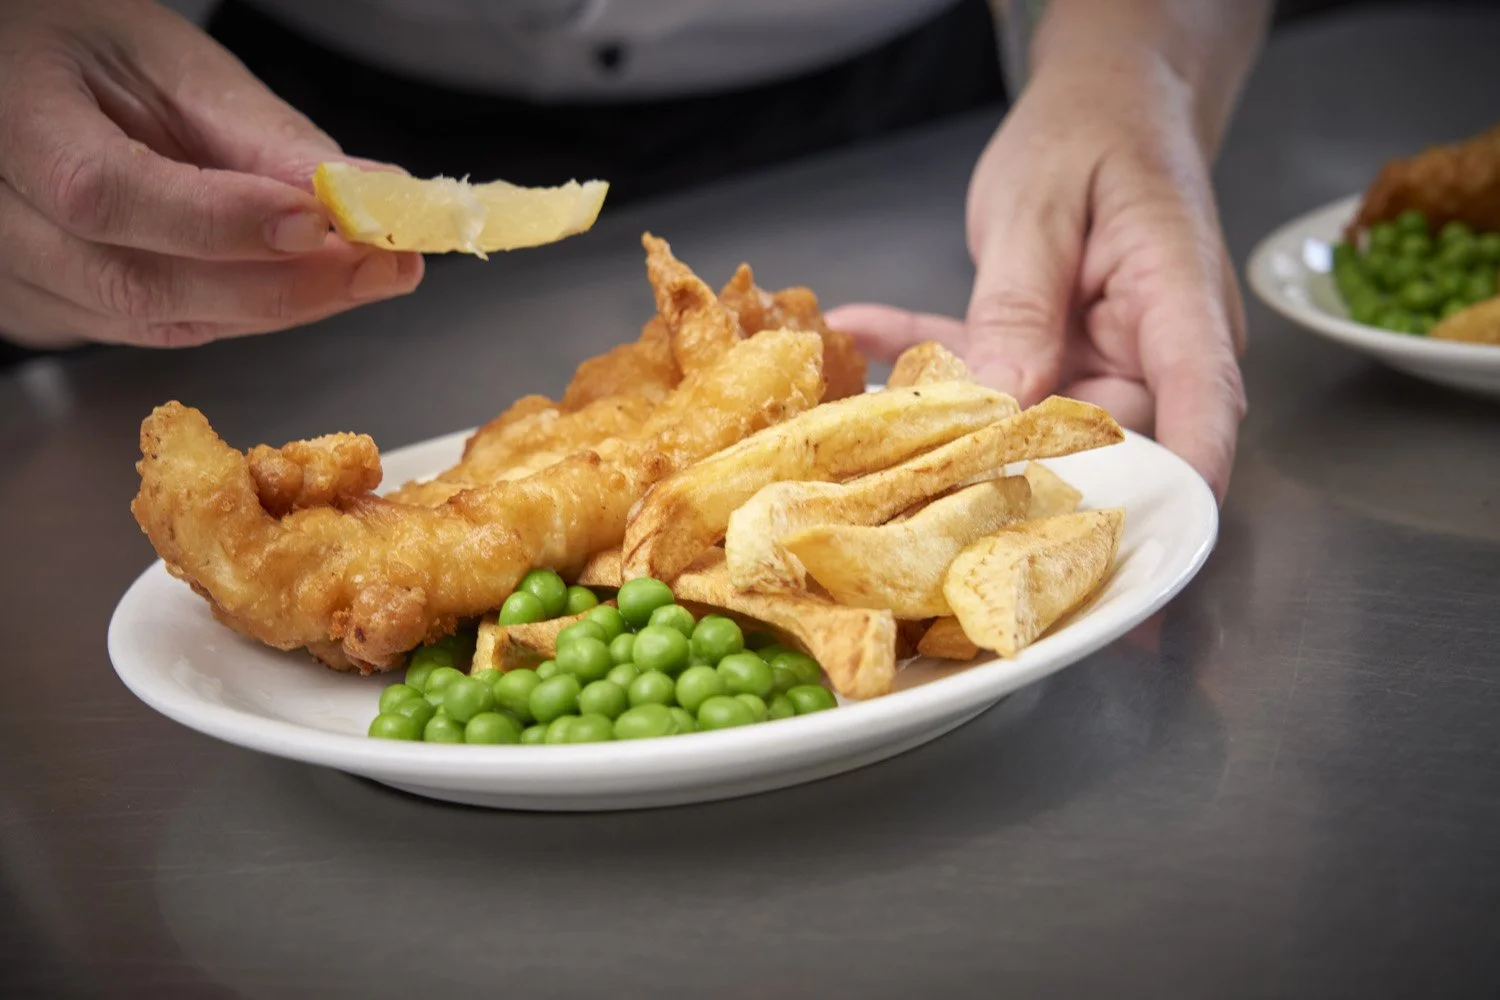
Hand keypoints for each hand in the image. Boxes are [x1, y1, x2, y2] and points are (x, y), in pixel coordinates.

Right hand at [0, 0, 421, 350]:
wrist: (21, 79)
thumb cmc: (82, 52)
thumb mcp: (171, 64)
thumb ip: (264, 135)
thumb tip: (370, 194)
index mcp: (11, 118)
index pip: (106, 193)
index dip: (219, 221)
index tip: (321, 222)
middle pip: (139, 284)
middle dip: (280, 286)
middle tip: (381, 265)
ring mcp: (15, 279)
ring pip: (158, 323)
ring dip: (276, 305)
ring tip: (363, 273)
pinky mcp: (47, 313)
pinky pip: (158, 332)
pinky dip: (241, 311)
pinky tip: (300, 284)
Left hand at [828, 57, 1245, 499]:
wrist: (1101, 100)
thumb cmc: (1092, 133)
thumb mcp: (1041, 209)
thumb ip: (1019, 306)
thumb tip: (1004, 406)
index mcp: (1178, 303)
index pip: (1200, 406)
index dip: (1176, 483)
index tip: (1135, 551)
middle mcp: (1151, 348)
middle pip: (1107, 441)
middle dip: (1020, 475)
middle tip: (919, 489)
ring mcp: (1101, 359)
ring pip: (1033, 423)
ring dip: (951, 422)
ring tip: (860, 424)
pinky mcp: (1052, 356)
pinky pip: (989, 378)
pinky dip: (924, 365)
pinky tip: (854, 335)